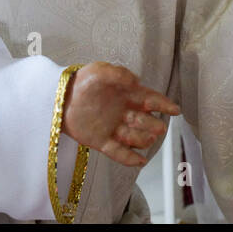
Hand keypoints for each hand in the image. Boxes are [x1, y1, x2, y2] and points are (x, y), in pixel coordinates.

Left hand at [61, 62, 179, 166]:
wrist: (57, 97)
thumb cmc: (80, 80)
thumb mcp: (99, 70)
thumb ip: (118, 73)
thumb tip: (137, 81)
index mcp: (126, 95)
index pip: (151, 100)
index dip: (164, 105)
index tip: (175, 110)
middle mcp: (124, 112)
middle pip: (147, 122)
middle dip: (153, 126)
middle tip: (152, 126)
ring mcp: (113, 128)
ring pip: (135, 138)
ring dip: (142, 140)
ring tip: (140, 137)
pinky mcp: (101, 141)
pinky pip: (119, 153)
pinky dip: (130, 158)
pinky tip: (140, 161)